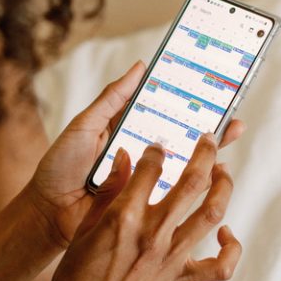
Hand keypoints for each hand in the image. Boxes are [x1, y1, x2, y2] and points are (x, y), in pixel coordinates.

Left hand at [25, 62, 243, 248]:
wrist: (48, 213)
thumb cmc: (60, 167)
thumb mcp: (85, 126)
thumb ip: (112, 99)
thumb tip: (141, 67)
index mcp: (126, 128)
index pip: (160, 108)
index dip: (183, 96)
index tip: (208, 80)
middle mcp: (140, 151)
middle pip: (179, 132)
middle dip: (206, 120)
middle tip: (231, 105)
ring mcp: (146, 176)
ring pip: (183, 158)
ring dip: (208, 146)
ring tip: (232, 131)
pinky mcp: (147, 200)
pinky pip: (175, 188)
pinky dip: (196, 178)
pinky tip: (215, 167)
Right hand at [39, 134, 241, 280]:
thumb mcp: (83, 231)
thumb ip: (107, 194)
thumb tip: (124, 160)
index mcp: (123, 217)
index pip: (151, 166)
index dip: (158, 149)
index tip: (161, 145)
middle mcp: (152, 233)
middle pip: (193, 181)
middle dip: (206, 152)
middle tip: (209, 140)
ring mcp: (170, 258)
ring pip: (213, 212)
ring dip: (223, 186)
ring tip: (223, 172)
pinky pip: (221, 266)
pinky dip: (231, 248)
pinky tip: (225, 234)